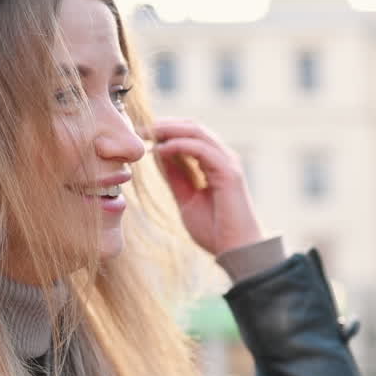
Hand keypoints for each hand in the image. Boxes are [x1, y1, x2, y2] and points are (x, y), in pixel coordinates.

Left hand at [149, 118, 262, 255]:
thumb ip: (175, 176)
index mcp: (215, 164)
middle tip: (139, 129)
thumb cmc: (215, 230)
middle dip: (164, 125)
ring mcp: (228, 163)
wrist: (236, 250)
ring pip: (197, 132)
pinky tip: (161, 149)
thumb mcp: (186, 198)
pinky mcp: (228, 172)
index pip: (191, 136)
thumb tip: (158, 154)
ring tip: (147, 133)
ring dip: (169, 130)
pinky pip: (201, 149)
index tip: (141, 135)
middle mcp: (223, 159)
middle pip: (193, 127)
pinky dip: (179, 145)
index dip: (165, 131)